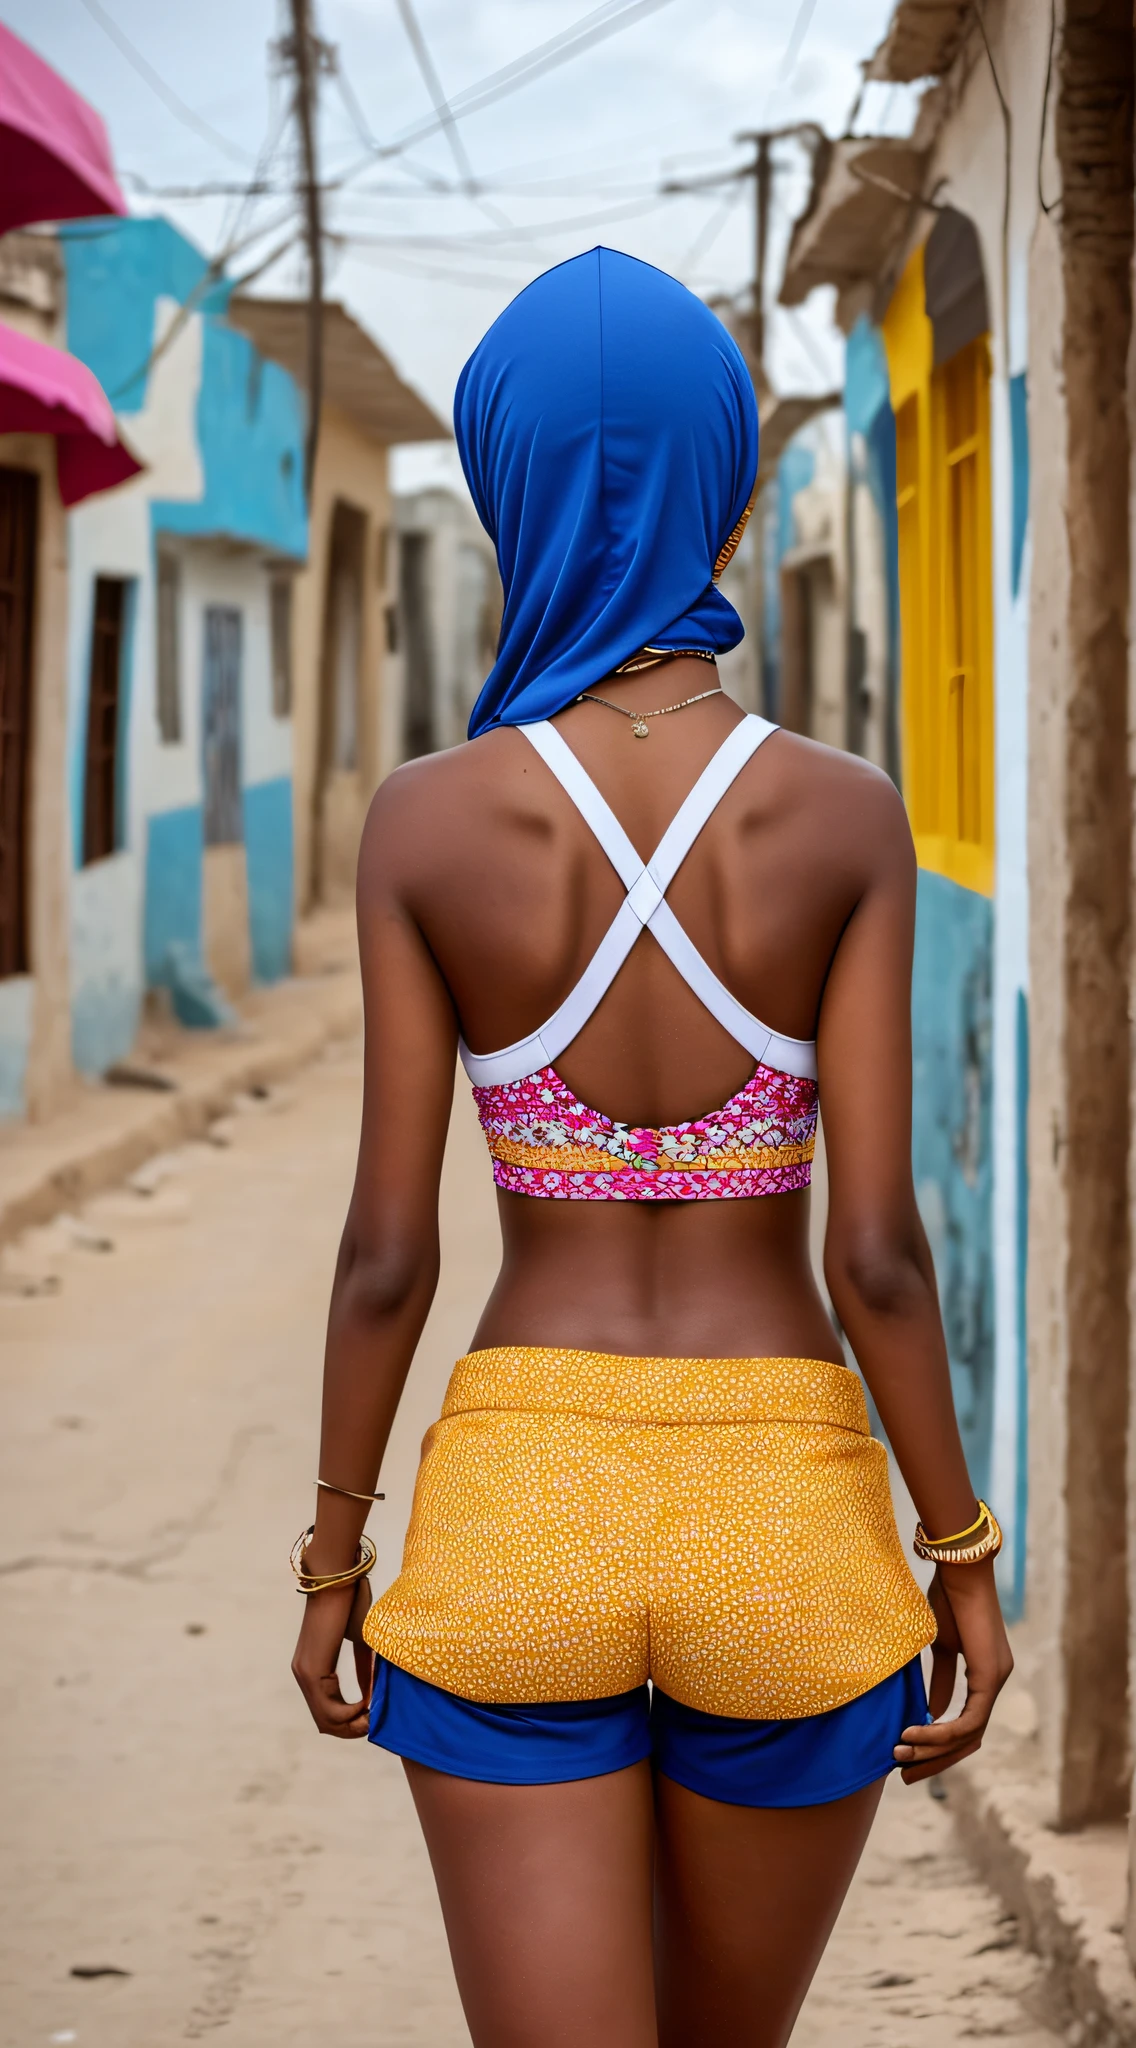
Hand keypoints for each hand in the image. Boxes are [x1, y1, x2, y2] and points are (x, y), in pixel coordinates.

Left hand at [291, 1576, 374, 1738]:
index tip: (376, 1715)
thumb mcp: (363, 1642)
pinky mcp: (311, 1670)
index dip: (352, 1721)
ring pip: (326, 1720)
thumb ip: (365, 1669)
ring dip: (353, 1723)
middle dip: (353, 1729)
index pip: (328, 1711)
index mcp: (313, 1668)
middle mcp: (303, 1674)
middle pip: (326, 1723)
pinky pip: (329, 1708)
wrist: (339, 1577)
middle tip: (376, 1721)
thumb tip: (374, 1695)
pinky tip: (367, 1702)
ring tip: (374, 1712)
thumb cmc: (352, 1602)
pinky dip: (351, 1712)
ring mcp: (304, 1673)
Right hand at [892, 1561, 1012, 1782]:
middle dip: (936, 1762)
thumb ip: (939, 1681)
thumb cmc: (947, 1599)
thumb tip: (931, 1713)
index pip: (967, 1726)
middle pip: (969, 1741)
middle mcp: (996, 1681)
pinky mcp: (989, 1678)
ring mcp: (996, 1681)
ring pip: (968, 1737)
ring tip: (899, 1754)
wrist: (960, 1571)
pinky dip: (939, 1733)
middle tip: (904, 1775)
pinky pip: (967, 1721)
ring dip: (933, 1751)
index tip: (908, 1756)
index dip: (939, 1747)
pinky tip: (912, 1733)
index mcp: (986, 1675)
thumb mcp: (940, 1647)